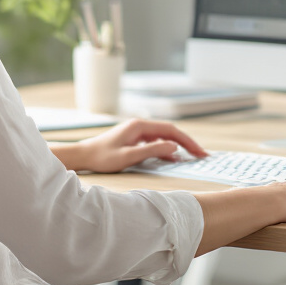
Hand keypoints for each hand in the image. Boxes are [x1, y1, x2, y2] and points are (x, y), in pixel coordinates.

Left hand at [68, 118, 207, 173]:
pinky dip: (167, 149)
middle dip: (187, 143)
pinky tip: (174, 158)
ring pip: (164, 137)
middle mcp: (140, 126)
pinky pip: (156, 142)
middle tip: (202, 155)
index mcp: (139, 126)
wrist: (84, 155)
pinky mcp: (134, 139)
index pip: (171, 131)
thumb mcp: (128, 157)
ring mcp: (137, 132)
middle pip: (170, 132)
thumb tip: (174, 148)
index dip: (187, 141)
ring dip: (178, 146)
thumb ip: (152, 151)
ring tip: (192, 157)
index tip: (199, 152)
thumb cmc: (102, 157)